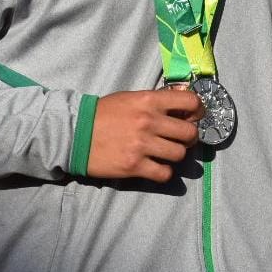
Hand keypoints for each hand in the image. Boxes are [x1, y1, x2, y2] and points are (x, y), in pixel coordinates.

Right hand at [85, 88, 202, 182]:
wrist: (73, 133)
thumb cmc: (103, 114)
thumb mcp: (131, 98)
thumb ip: (156, 100)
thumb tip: (183, 103)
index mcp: (149, 101)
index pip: (190, 101)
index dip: (198, 110)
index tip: (195, 116)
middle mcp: (149, 122)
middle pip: (190, 133)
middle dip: (189, 137)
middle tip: (180, 139)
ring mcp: (142, 145)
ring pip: (179, 154)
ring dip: (175, 155)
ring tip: (165, 153)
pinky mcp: (134, 166)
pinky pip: (164, 173)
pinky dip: (163, 172)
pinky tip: (156, 166)